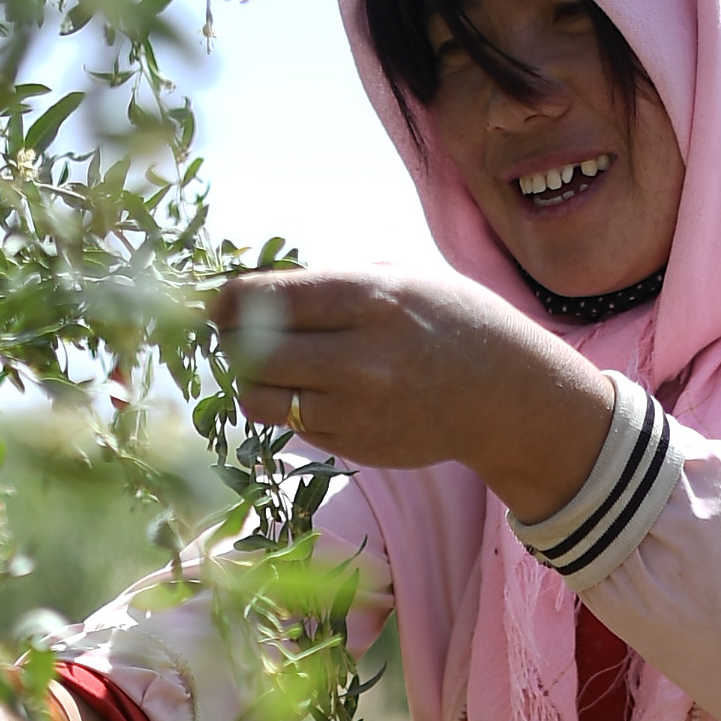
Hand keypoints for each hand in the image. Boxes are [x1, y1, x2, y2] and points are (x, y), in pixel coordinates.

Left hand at [211, 267, 612, 519]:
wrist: (503, 394)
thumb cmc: (448, 321)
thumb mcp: (399, 275)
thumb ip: (330, 280)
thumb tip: (255, 289)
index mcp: (368, 299)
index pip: (268, 299)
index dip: (228, 301)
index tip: (217, 302)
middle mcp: (357, 357)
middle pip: (251, 352)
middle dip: (232, 341)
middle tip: (231, 333)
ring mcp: (354, 408)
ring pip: (260, 398)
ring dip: (249, 380)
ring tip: (262, 364)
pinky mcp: (353, 445)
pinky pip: (291, 425)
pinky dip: (286, 406)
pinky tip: (306, 389)